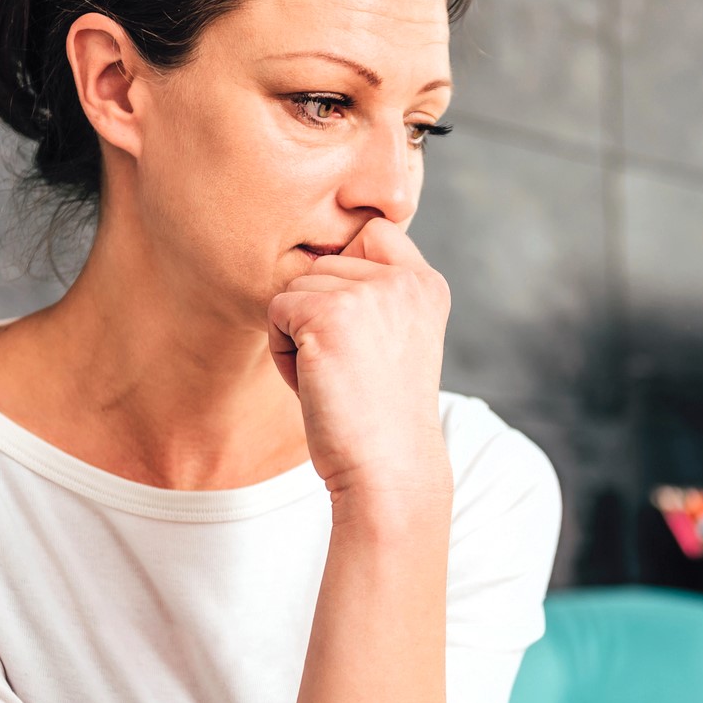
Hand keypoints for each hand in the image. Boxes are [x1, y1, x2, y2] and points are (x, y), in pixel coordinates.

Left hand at [266, 217, 450, 503]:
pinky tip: (317, 383)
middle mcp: (403, 280)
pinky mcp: (327, 313)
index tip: (361, 333)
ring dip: (298, 334)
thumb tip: (317, 258)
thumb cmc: (382, 417)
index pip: (373, 232)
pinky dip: (282, 352)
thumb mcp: (396, 340)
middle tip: (349, 368)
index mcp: (427, 285)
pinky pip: (275, 311)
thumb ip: (376, 294)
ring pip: (295, 287)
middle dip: (319, 314)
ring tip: (335, 378)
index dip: (350, 274)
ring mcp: (367, 293)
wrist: (388, 469)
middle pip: (323, 264)